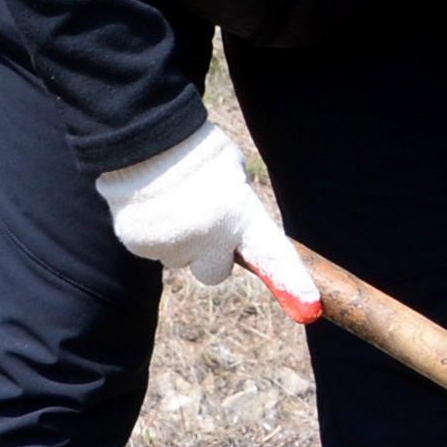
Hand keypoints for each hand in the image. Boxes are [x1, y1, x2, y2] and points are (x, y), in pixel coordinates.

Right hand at [94, 127, 314, 303]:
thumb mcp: (234, 175)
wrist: (144, 138)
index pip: (271, 255)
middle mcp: (206, 237)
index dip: (291, 282)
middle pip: (213, 272)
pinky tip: (149, 204)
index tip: (309, 308)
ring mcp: (170, 245)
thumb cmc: (197, 153)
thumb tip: (235, 235)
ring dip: (178, 240)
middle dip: (209, 255)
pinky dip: (151, 233)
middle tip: (203, 223)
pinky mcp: (138, 245)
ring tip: (171, 202)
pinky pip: (151, 249)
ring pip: (178, 258)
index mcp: (239, 214)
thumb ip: (238, 210)